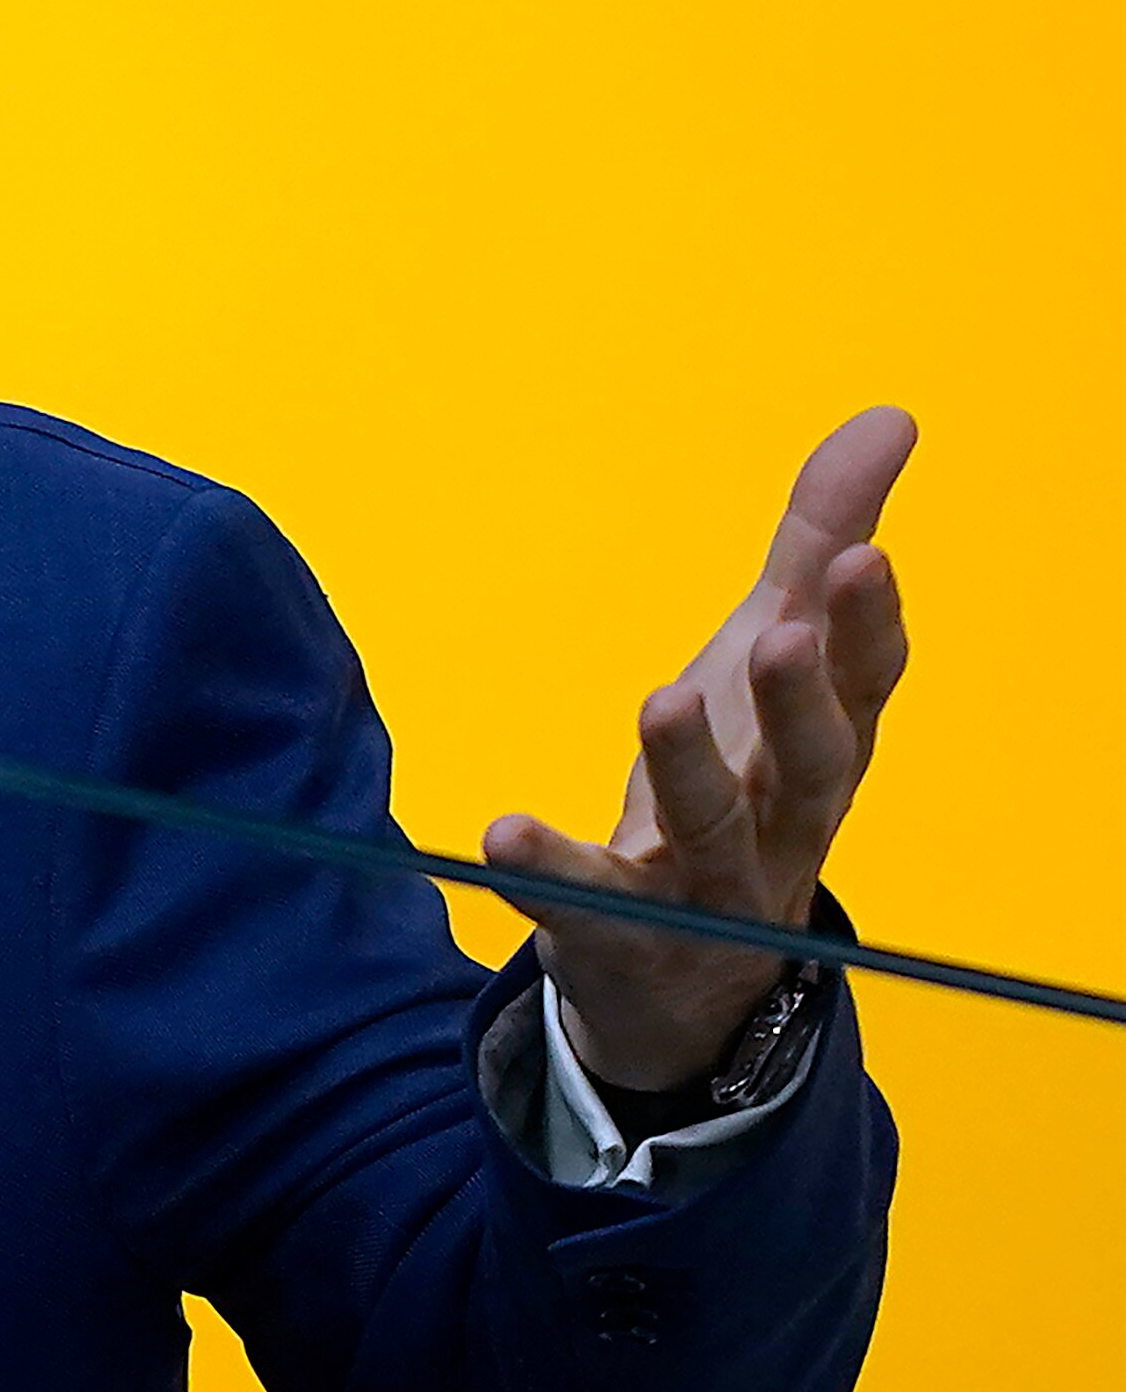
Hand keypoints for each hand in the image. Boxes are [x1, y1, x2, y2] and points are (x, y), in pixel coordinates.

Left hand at [484, 408, 914, 1091]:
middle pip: (812, 765)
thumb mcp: (774, 657)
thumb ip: (818, 543)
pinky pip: (586, 901)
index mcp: (822, 745)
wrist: (691, 974)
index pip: (866, 686)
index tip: (863, 557)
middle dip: (802, 701)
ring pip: (713, 830)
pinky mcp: (620, 929)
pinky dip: (547, 870)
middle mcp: (783, 819)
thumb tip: (890, 417)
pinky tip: (500, 830)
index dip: (868, 627)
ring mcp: (705, 884)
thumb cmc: (745, 778)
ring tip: (662, 701)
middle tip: (779, 636)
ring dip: (689, 769)